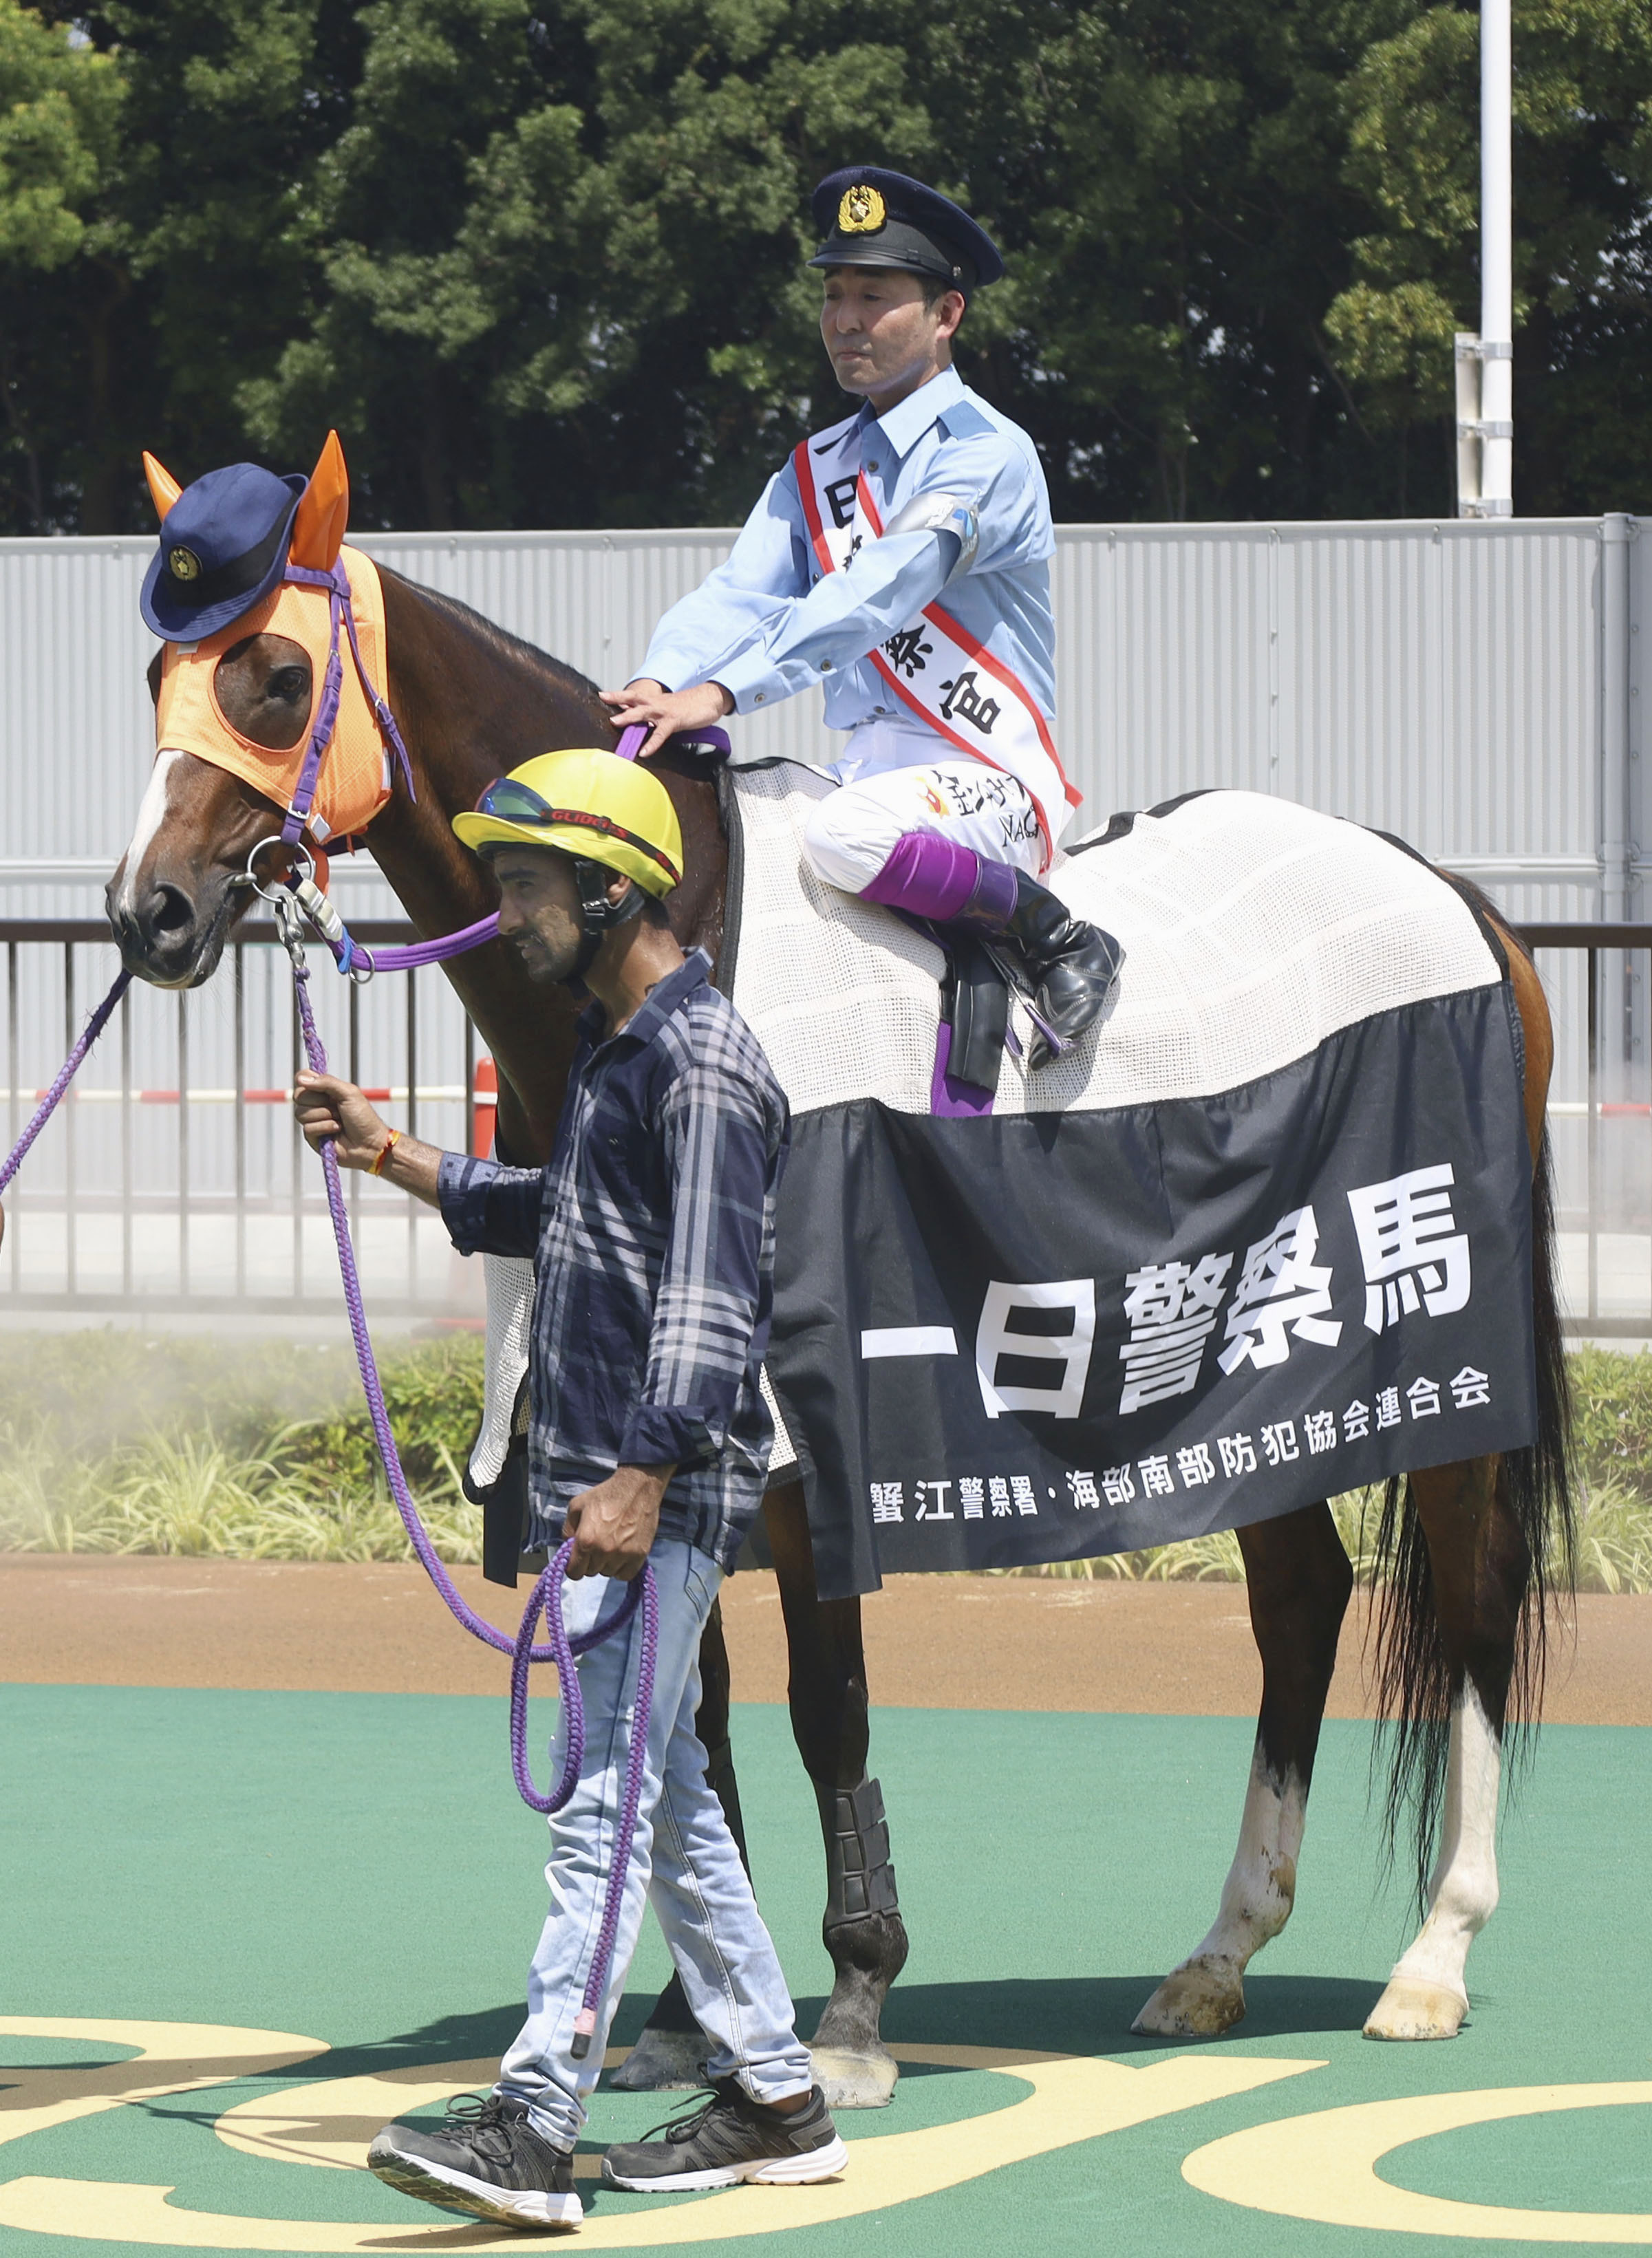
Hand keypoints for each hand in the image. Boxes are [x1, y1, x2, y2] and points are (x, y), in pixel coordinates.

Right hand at [293, 1071, 391, 1171]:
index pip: (302, 1078)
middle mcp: (316, 1104)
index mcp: (324, 1090)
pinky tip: (337, 1130)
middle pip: (298, 1096)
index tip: (317, 1085)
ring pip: (301, 1113)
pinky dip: (325, 1128)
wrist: (370, 1143)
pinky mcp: (312, 1137)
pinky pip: (308, 1128)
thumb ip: (327, 1082)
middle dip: (320, 1101)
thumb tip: (301, 1080)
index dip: (304, 1080)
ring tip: (339, 1120)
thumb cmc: (363, 1117)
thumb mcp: (349, 1093)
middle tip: (337, 1106)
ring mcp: (313, 1120)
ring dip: (324, 1116)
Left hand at [563, 1463, 673, 1580]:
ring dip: (606, 1564)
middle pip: (591, 1572)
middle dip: (590, 1562)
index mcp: (585, 1540)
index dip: (573, 1566)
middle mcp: (603, 1551)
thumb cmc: (606, 1495)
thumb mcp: (577, 1505)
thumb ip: (567, 1529)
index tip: (577, 1559)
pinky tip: (621, 1555)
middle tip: (596, 1546)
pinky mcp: (639, 1555)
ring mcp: (623, 1555)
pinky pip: (625, 1575)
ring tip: (610, 1546)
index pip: (574, 1572)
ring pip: (608, 1573)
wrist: (637, 1488)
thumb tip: (568, 1547)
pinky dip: (621, 1568)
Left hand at [600, 679, 732, 758]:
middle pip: (634, 697)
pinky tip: (644, 752)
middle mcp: (657, 703)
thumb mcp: (667, 708)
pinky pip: (660, 734)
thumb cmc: (688, 707)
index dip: (618, 695)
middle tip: (602, 696)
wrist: (708, 700)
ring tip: (615, 722)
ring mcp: (664, 711)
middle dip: (617, 697)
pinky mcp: (674, 721)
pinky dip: (652, 743)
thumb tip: (641, 724)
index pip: (633, 696)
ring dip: (629, 716)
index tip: (602, 694)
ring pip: (643, 712)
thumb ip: (653, 716)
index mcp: (655, 700)